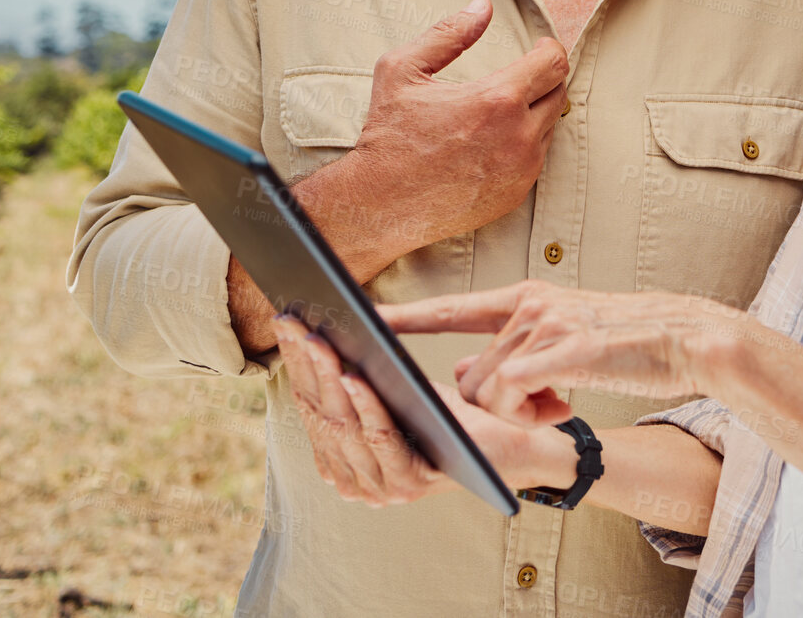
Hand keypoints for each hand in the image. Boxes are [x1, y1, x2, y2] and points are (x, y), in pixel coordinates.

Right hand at [271, 315, 567, 503]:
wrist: (515, 438)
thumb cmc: (457, 412)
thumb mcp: (402, 387)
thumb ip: (365, 375)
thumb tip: (321, 329)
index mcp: (346, 455)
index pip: (312, 402)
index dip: (297, 361)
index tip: (287, 319)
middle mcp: (355, 475)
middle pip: (320, 413)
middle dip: (306, 364)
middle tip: (295, 323)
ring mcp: (380, 484)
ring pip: (343, 425)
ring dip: (328, 379)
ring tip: (321, 342)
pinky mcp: (410, 483)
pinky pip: (379, 438)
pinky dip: (366, 406)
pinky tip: (358, 377)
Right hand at [296, 0, 568, 278]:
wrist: (381, 204)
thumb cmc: (389, 136)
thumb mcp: (403, 71)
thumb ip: (448, 33)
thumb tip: (483, 5)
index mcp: (498, 99)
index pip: (554, 62)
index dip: (550, 47)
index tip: (539, 46)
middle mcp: (519, 135)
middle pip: (559, 92)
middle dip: (544, 77)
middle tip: (521, 74)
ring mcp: (523, 168)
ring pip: (550, 127)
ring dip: (534, 112)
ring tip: (498, 110)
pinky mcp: (518, 193)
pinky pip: (537, 158)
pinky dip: (524, 144)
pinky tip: (493, 141)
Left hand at [380, 281, 751, 426]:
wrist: (684, 336)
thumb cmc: (627, 344)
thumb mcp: (563, 339)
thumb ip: (515, 351)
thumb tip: (465, 375)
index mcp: (526, 297)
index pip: (451, 307)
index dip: (404, 316)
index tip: (361, 315)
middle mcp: (529, 304)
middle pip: (470, 374)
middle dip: (495, 406)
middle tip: (545, 405)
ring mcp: (545, 324)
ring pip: (488, 390)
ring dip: (520, 414)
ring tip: (563, 403)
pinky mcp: (563, 348)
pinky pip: (512, 396)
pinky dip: (531, 413)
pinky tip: (567, 404)